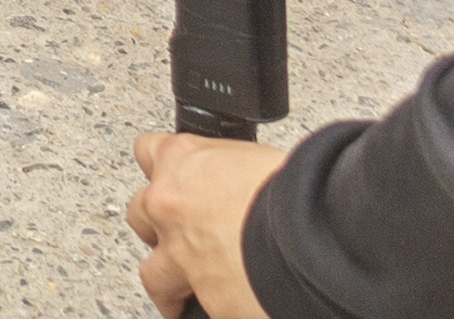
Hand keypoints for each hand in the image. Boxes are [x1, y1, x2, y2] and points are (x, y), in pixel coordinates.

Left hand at [124, 132, 284, 318]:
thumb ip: (232, 173)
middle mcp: (169, 205)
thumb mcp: (260, 160)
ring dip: (169, 285)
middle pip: (140, 215)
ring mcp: (180, 255)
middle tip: (182, 240)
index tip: (172, 182)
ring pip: (154, 274)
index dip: (163, 171)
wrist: (313, 235)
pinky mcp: (206, 299)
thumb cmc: (298, 190)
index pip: (147, 151)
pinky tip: (227, 309)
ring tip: (186, 296)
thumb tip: (242, 185)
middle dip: (158, 229)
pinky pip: (196, 310)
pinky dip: (211, 310)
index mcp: (183, 159)